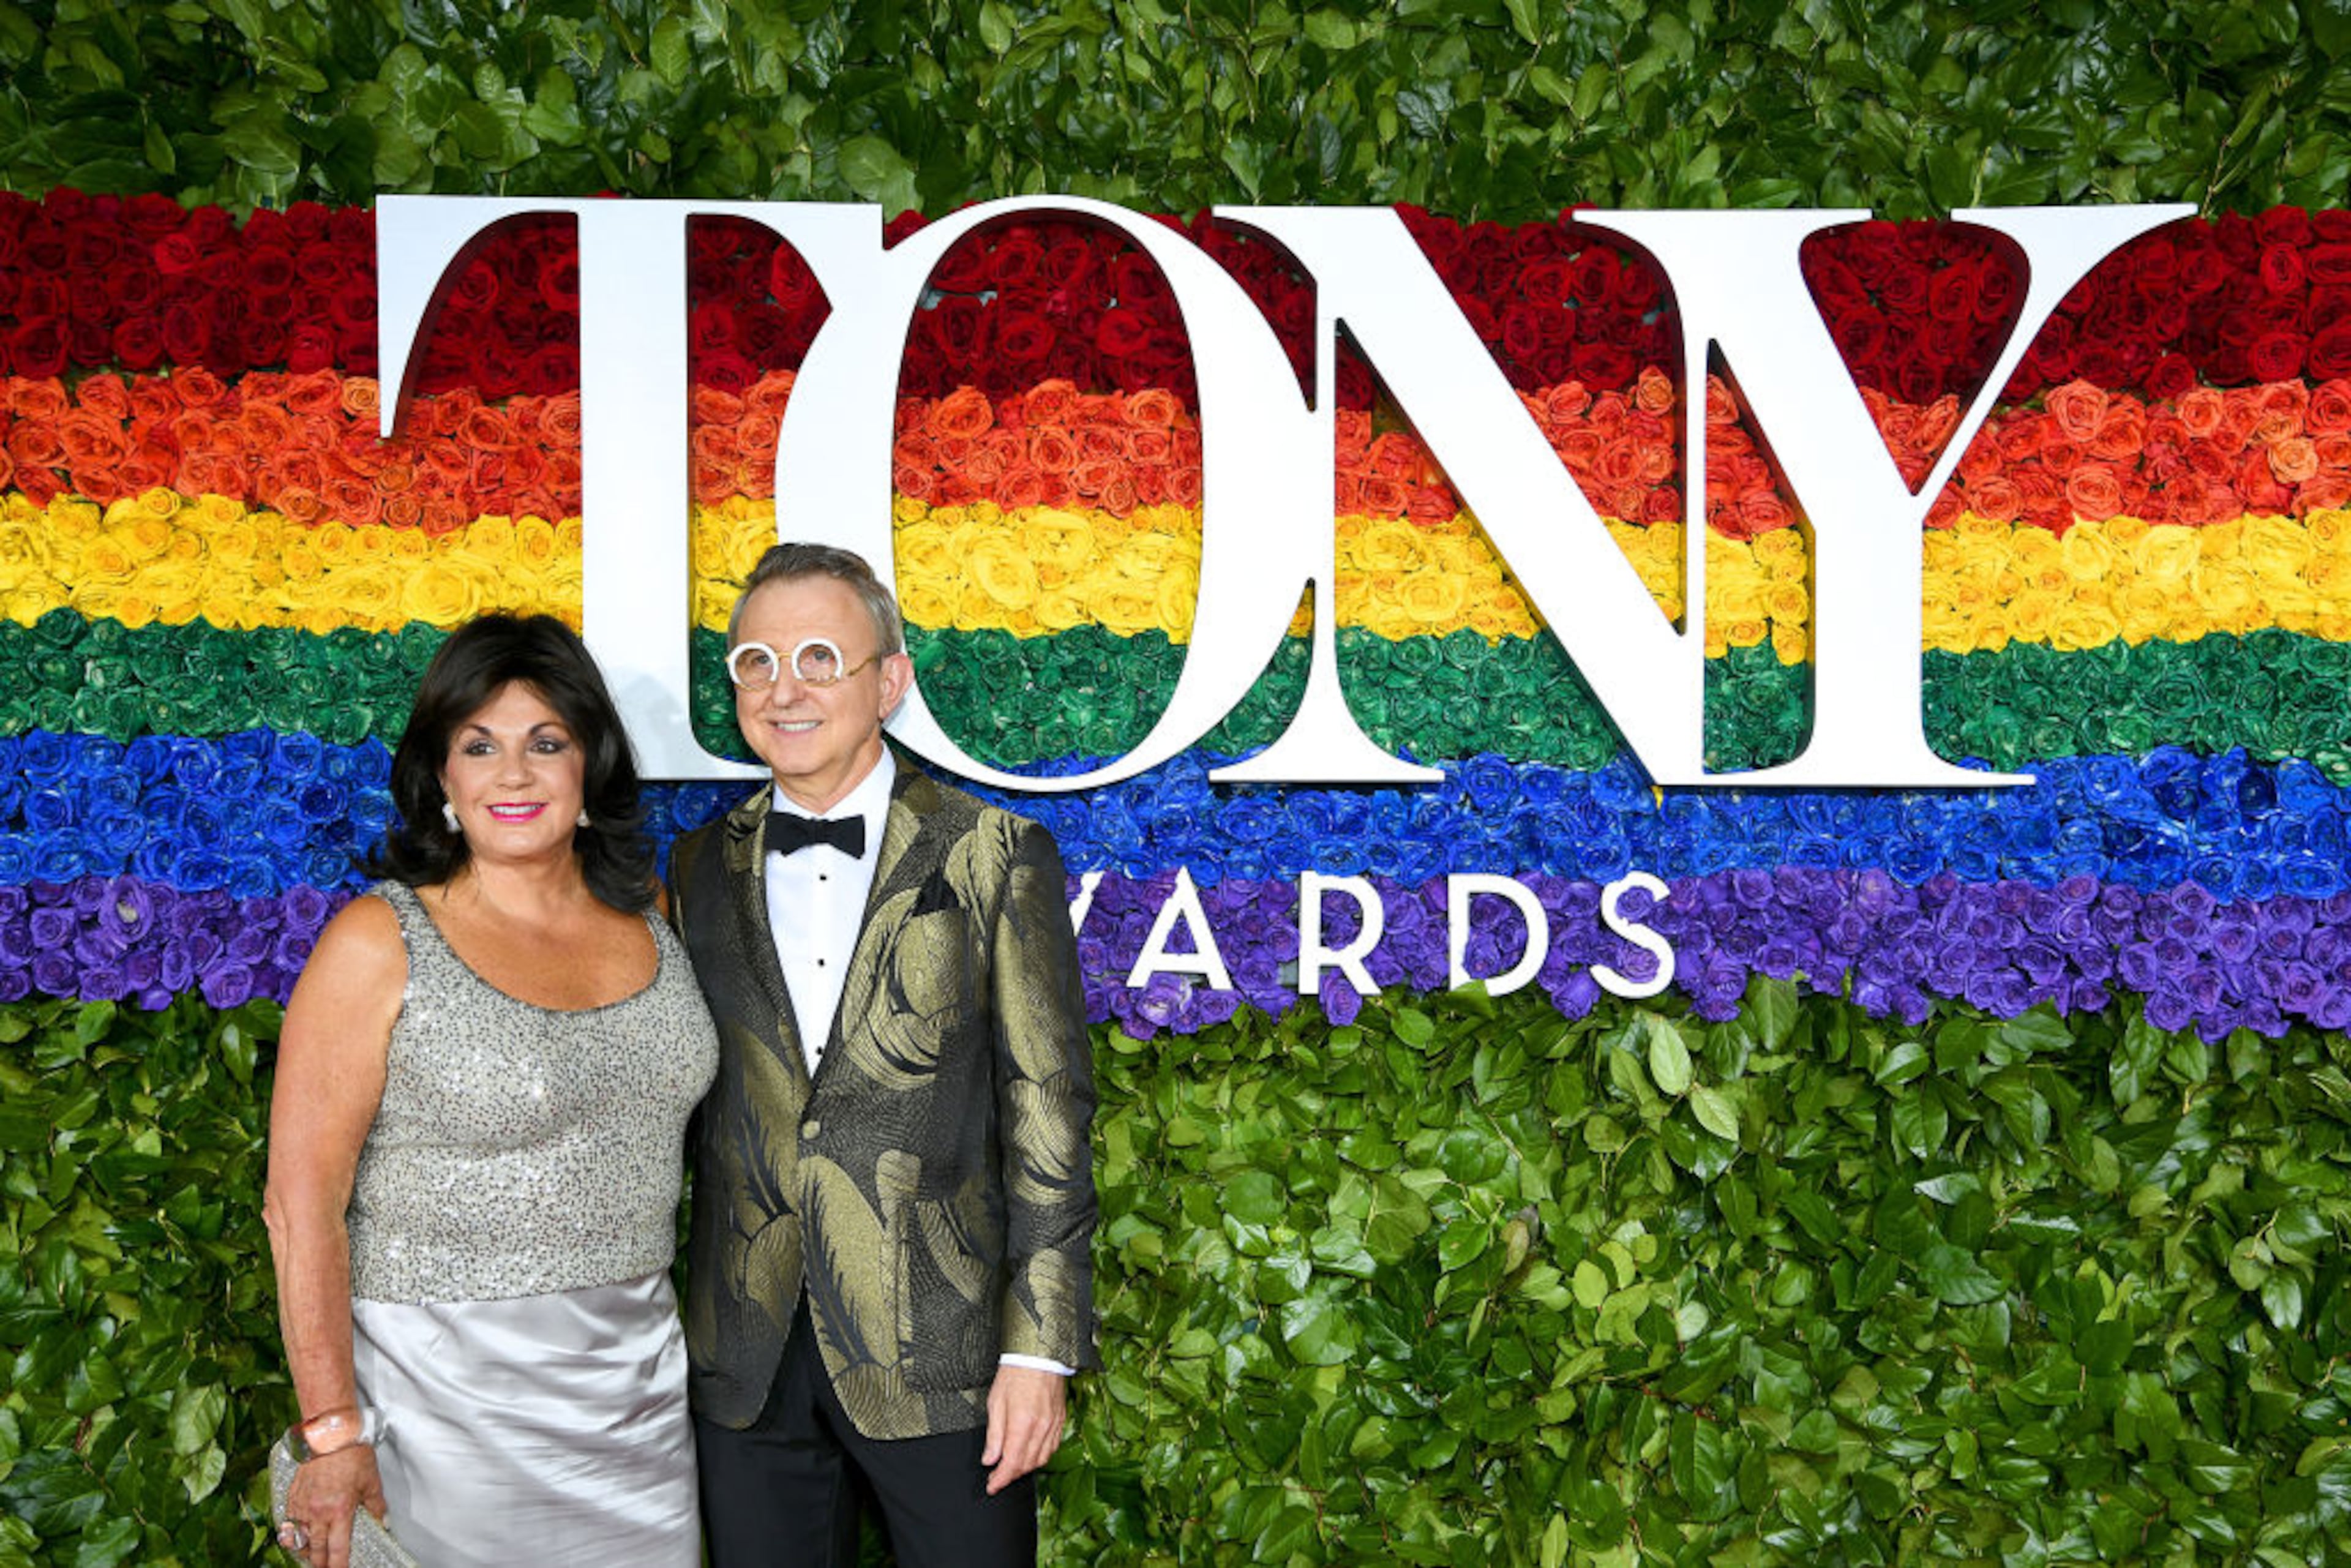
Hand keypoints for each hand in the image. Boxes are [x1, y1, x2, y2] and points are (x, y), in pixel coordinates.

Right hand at [282, 1445, 385, 1567]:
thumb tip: (383, 1523)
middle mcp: (318, 1514)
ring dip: (306, 1552)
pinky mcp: (292, 1498)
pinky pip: (288, 1524)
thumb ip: (377, 1507)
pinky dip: (292, 1535)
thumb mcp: (371, 1482)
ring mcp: (302, 1507)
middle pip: (315, 1552)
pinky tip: (298, 1538)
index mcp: (340, 1512)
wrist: (330, 1436)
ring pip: (299, 1541)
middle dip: (320, 1565)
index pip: (338, 1551)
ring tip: (312, 1557)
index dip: (339, 1566)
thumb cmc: (352, 1455)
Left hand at [981, 1364, 1066, 1494]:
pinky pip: (1052, 1447)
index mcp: (1022, 1423)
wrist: (1038, 1354)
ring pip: (1041, 1459)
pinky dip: (1041, 1456)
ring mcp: (1053, 1424)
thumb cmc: (1015, 1373)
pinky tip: (1031, 1454)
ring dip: (1026, 1467)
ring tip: (1012, 1466)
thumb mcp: (995, 1402)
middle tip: (997, 1476)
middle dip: (1011, 1475)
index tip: (992, 1486)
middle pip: (1027, 1464)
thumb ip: (994, 1434)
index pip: (1011, 1463)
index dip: (1000, 1479)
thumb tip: (989, 1459)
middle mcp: (1041, 1427)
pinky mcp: (1061, 1419)